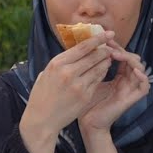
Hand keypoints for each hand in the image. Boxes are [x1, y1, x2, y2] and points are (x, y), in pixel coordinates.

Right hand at [18, 31, 114, 152]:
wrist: (41, 119)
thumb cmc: (42, 95)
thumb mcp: (46, 73)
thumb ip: (61, 62)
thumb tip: (77, 51)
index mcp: (57, 64)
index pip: (83, 47)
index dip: (98, 39)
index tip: (107, 33)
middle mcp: (68, 72)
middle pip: (94, 56)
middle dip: (104, 50)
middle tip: (110, 47)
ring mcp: (78, 85)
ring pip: (99, 68)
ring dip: (105, 62)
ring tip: (108, 58)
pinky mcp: (85, 96)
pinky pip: (98, 80)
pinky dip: (102, 74)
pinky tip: (103, 71)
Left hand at [78, 42, 149, 133]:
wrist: (88, 123)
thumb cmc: (87, 103)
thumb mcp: (91, 80)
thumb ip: (96, 67)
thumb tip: (92, 49)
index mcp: (119, 77)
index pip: (123, 57)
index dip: (116, 47)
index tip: (105, 40)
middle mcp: (126, 82)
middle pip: (133, 60)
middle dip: (123, 51)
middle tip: (110, 46)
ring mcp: (130, 91)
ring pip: (140, 70)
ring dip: (130, 60)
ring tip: (117, 55)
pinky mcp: (132, 100)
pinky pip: (144, 87)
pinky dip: (142, 77)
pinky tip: (132, 70)